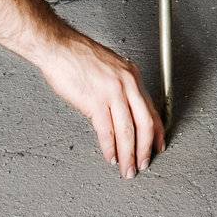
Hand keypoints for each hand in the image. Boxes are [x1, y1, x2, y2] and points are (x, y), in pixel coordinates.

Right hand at [37, 33, 164, 178]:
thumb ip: (121, 87)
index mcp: (132, 76)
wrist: (59, 48)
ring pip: (127, 132)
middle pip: (144, 124)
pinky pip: (107, 131)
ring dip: (128, 155)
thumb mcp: (110, 68)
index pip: (151, 110)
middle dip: (144, 150)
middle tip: (142, 165)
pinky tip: (110, 156)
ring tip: (126, 168)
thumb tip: (125, 110)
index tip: (157, 147)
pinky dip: (110, 148)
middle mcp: (127, 84)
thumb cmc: (79, 57)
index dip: (156, 133)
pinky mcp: (95, 101)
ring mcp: (112, 93)